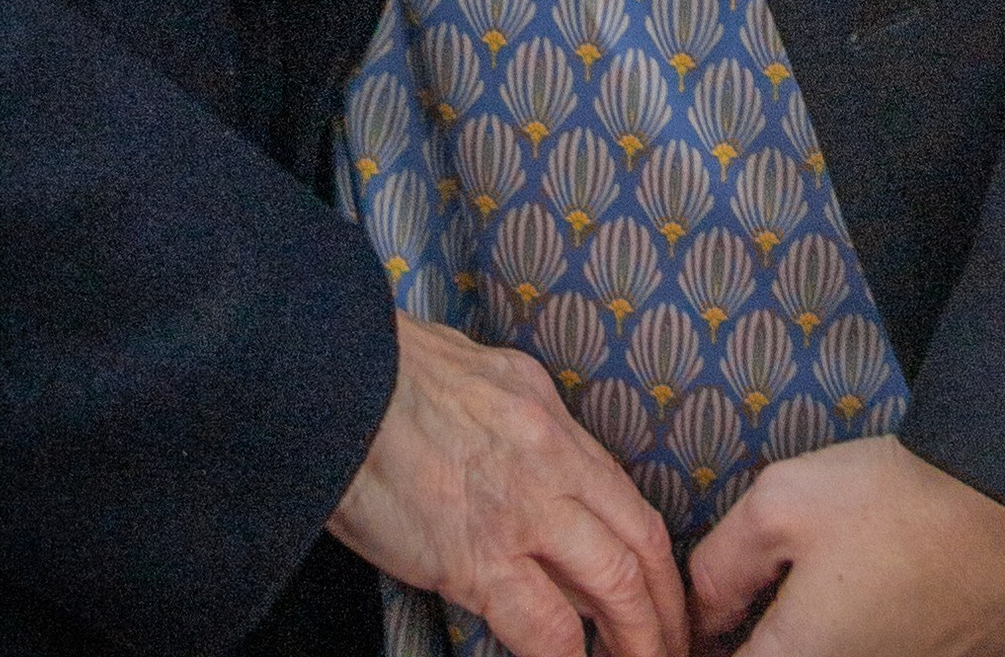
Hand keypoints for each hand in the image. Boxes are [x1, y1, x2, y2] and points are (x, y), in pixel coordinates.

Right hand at [328, 311, 688, 656]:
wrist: (331, 380)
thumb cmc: (384, 374)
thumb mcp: (477, 375)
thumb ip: (517, 422)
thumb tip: (535, 465)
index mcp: (549, 414)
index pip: (625, 497)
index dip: (654, 559)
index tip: (660, 597)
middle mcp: (552, 457)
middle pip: (639, 544)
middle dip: (665, 609)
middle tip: (673, 651)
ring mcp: (521, 509)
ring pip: (614, 585)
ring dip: (637, 640)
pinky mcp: (478, 558)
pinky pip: (546, 628)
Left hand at [686, 435, 1004, 655]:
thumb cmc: (892, 502)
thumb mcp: (778, 505)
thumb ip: (720, 566)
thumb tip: (702, 612)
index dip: (711, 643)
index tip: (719, 615)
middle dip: (771, 634)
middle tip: (776, 591)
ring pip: (845, 656)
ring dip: (831, 632)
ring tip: (845, 579)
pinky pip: (900, 651)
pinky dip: (887, 629)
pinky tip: (897, 583)